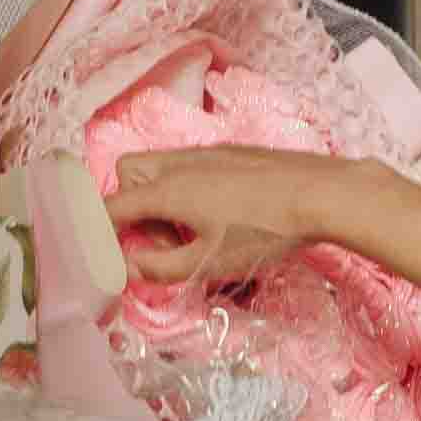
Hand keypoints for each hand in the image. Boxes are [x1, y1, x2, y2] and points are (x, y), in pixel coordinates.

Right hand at [102, 143, 340, 289]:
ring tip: (192, 230)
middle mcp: (180, 162)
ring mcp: (206, 152)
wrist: (320, 193)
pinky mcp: (231, 152)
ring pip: (160, 166)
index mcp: (167, 189)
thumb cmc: (263, 231)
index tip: (106, 252)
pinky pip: (189, 164)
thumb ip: (162, 268)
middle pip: (129, 174)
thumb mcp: (209, 262)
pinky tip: (219, 213)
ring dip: (159, 198)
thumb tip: (130, 269)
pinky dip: (186, 187)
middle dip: (130, 206)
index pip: (112, 206)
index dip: (100, 231)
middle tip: (162, 241)